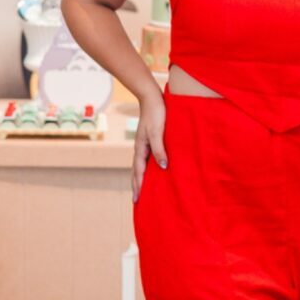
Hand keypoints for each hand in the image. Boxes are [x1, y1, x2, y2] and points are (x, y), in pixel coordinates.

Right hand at [132, 88, 167, 202]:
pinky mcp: (151, 140)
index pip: (139, 172)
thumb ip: (159, 150)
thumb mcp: (158, 132)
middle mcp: (141, 149)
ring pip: (141, 166)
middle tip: (137, 201)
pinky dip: (147, 168)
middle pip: (137, 171)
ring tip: (143, 189)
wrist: (152, 97)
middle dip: (136, 186)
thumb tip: (162, 167)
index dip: (138, 186)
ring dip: (141, 178)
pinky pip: (148, 158)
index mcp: (140, 148)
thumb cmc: (155, 114)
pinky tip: (154, 170)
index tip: (137, 200)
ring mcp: (145, 144)